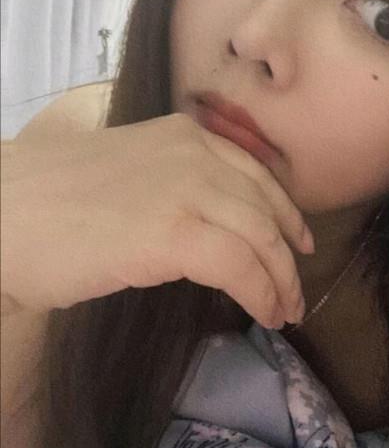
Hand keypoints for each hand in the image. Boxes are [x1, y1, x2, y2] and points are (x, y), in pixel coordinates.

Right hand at [1, 113, 312, 328]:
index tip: (299, 242)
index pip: (256, 174)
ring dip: (280, 281)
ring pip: (261, 239)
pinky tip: (264, 313)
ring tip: (285, 312)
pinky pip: (240, 266)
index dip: (286, 213)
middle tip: (296, 292)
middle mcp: (195, 154)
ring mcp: (187, 189)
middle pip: (266, 209)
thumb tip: (212, 225)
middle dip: (288, 255)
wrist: (2, 213)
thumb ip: (174, 184)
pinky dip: (261, 293)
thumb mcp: (130, 173)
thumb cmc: (51, 199)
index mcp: (184, 135)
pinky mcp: (174, 232)